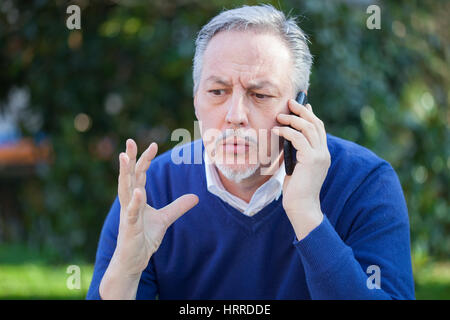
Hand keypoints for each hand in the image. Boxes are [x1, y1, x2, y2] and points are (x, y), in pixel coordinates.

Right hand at [113, 139, 198, 275]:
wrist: (134, 260)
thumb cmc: (144, 237)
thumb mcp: (165, 219)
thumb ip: (178, 207)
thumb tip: (196, 197)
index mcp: (136, 198)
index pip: (139, 175)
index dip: (145, 160)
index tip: (153, 144)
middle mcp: (129, 202)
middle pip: (128, 176)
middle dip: (129, 159)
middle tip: (130, 141)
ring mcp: (127, 214)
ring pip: (124, 190)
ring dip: (124, 173)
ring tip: (124, 157)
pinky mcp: (129, 228)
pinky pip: (131, 213)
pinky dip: (134, 202)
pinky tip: (138, 191)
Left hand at [272, 99, 330, 239]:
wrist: (301, 206)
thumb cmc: (296, 189)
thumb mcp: (297, 166)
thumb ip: (297, 152)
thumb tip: (288, 138)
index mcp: (322, 154)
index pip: (319, 128)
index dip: (310, 115)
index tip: (302, 104)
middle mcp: (324, 152)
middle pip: (315, 124)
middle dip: (302, 111)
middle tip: (290, 102)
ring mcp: (320, 155)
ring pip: (308, 128)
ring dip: (293, 119)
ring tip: (280, 115)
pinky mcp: (311, 159)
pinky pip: (298, 138)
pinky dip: (287, 131)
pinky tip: (277, 130)